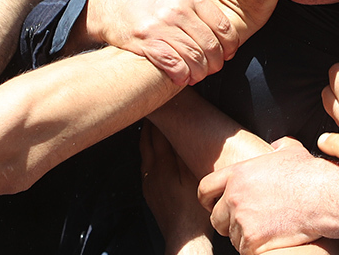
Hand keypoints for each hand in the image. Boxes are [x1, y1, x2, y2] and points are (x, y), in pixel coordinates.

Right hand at [80, 0, 236, 85]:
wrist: (106, 2)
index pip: (222, 25)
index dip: (230, 43)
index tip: (229, 51)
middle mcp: (177, 10)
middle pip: (210, 44)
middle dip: (217, 61)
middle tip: (215, 67)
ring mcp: (161, 27)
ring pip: (194, 57)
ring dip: (201, 71)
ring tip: (201, 74)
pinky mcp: (145, 43)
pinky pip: (173, 65)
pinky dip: (182, 75)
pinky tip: (184, 77)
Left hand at [141, 121, 213, 254]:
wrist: (184, 237)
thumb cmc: (194, 210)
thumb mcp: (195, 176)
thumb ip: (185, 154)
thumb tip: (179, 133)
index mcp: (163, 164)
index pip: (158, 133)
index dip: (160, 117)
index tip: (162, 103)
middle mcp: (151, 171)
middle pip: (146, 139)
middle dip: (150, 123)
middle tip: (154, 109)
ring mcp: (148, 182)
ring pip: (143, 152)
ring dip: (147, 137)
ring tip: (153, 126)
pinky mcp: (150, 192)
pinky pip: (145, 164)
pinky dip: (148, 152)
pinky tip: (155, 153)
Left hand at [198, 137, 338, 254]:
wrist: (325, 196)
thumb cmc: (311, 174)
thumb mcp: (291, 152)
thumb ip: (278, 148)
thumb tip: (277, 144)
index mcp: (237, 174)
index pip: (205, 189)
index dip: (208, 200)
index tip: (211, 206)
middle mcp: (234, 197)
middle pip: (216, 219)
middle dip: (229, 223)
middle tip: (249, 223)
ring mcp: (241, 220)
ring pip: (233, 238)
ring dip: (246, 237)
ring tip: (269, 230)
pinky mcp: (252, 242)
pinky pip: (246, 251)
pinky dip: (257, 250)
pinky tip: (274, 240)